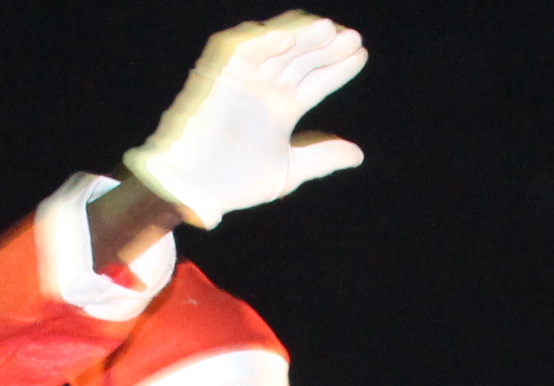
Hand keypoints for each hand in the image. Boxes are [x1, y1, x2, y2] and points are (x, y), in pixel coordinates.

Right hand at [124, 13, 368, 227]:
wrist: (192, 187)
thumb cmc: (233, 182)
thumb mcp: (288, 170)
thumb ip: (321, 157)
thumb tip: (358, 154)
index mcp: (281, 108)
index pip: (315, 80)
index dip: (338, 67)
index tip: (361, 54)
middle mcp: (264, 88)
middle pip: (300, 59)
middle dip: (325, 47)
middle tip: (352, 37)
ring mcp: (242, 79)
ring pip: (275, 48)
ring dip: (300, 37)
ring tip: (329, 30)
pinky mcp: (217, 75)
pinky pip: (239, 50)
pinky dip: (261, 42)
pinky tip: (287, 38)